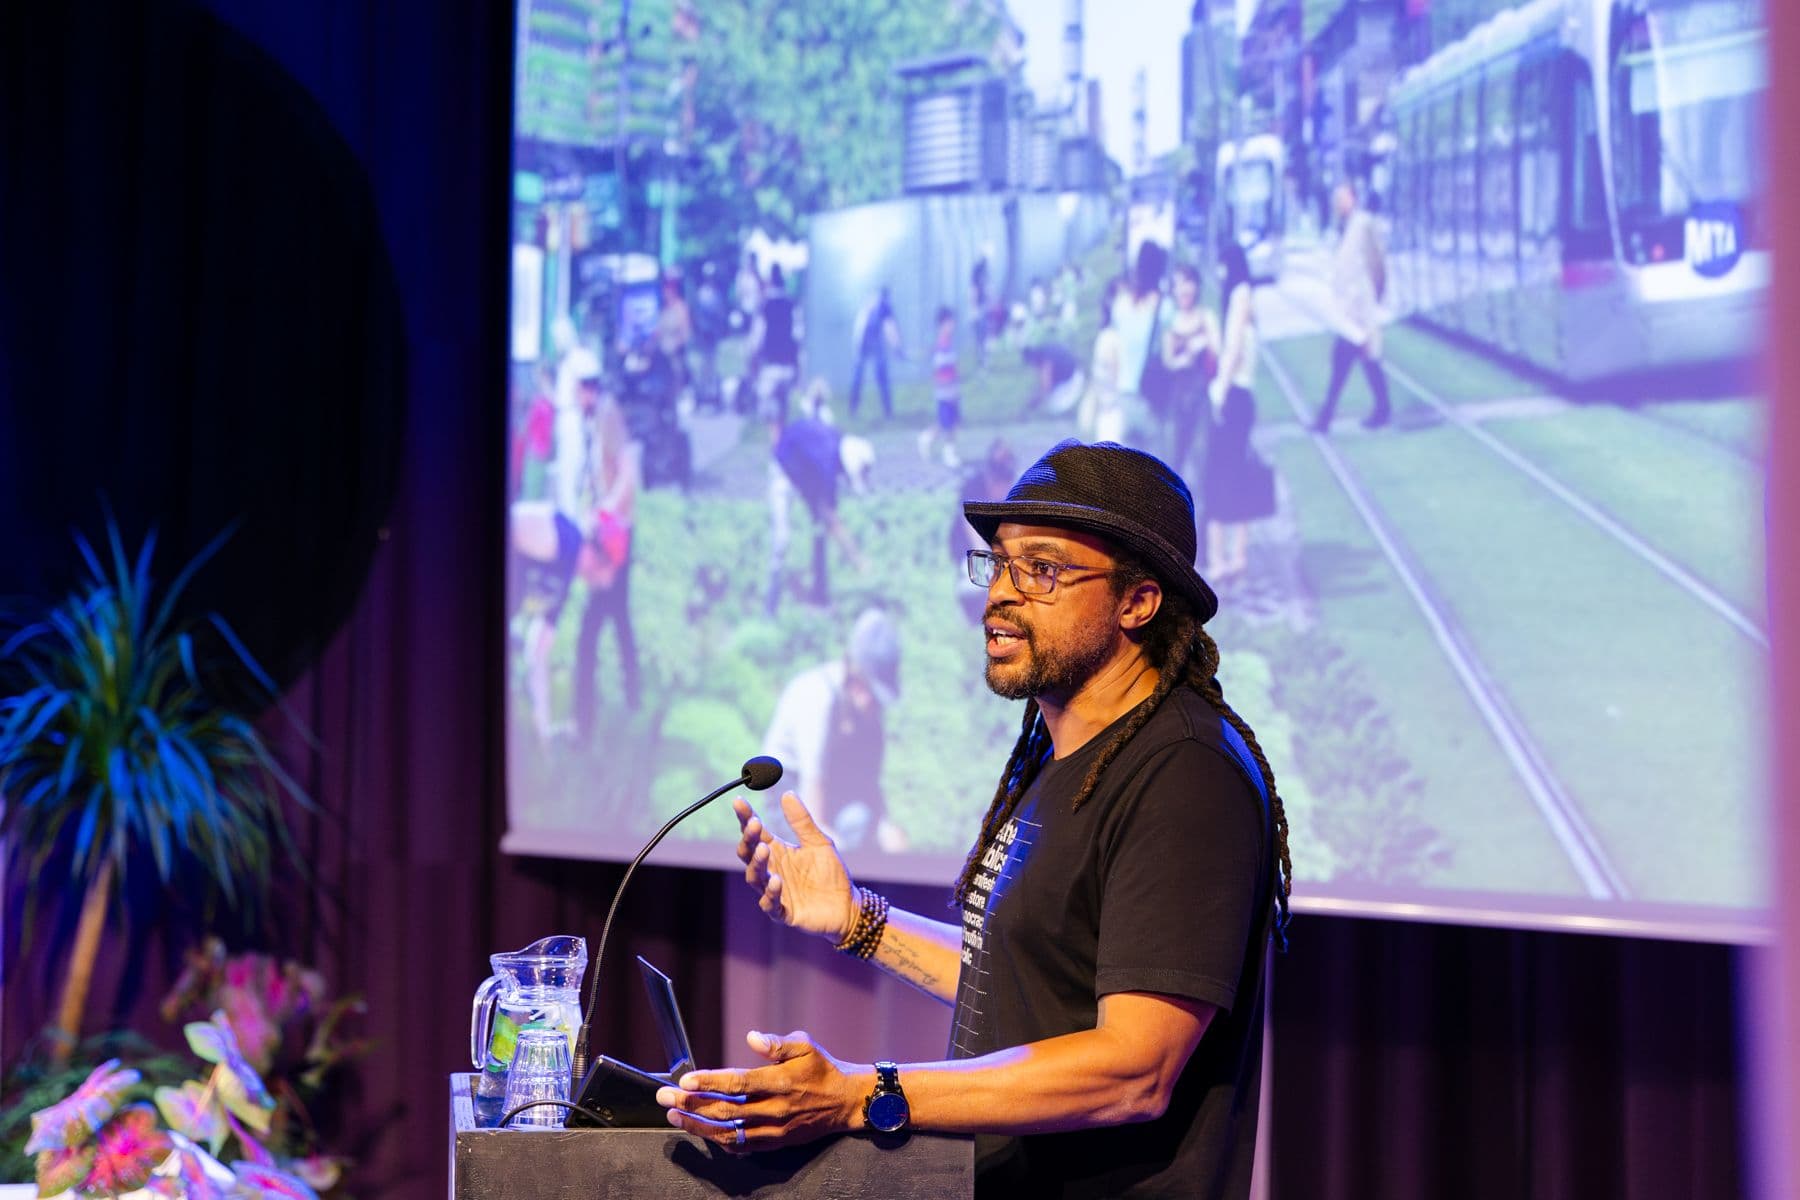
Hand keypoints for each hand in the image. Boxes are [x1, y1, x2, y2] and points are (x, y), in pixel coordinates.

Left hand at [656, 1029, 867, 1153]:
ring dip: (698, 1125)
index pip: (738, 1083)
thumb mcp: (806, 1045)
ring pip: (729, 1132)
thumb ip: (777, 1043)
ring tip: (674, 1116)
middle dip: (692, 1104)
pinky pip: (742, 1146)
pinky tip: (701, 1132)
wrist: (847, 1102)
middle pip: (725, 1110)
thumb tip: (752, 1037)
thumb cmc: (823, 1069)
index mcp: (780, 1082)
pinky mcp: (775, 1143)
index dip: (710, 1082)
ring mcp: (774, 1130)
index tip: (685, 1080)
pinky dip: (719, 1140)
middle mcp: (774, 1109)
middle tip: (666, 1097)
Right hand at [734, 793, 857, 941]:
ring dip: (757, 862)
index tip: (739, 801)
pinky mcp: (784, 912)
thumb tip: (787, 794)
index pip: (756, 833)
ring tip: (764, 848)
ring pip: (755, 877)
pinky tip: (776, 880)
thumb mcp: (819, 842)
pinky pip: (771, 903)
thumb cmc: (831, 873)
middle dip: (748, 839)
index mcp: (778, 852)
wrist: (848, 905)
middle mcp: (771, 870)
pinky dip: (771, 892)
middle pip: (749, 853)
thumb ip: (802, 822)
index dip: (746, 818)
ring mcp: (775, 892)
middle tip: (754, 824)